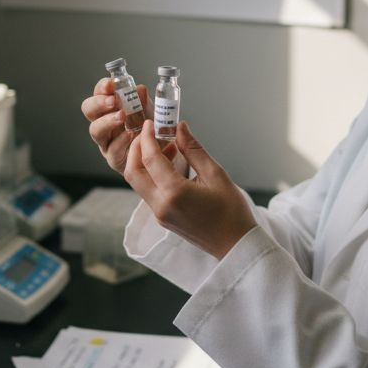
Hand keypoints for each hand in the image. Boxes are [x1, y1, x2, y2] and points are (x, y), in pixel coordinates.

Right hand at [81, 78, 176, 173]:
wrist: (159, 154)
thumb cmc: (148, 130)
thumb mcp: (149, 111)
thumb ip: (143, 101)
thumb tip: (139, 89)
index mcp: (109, 108)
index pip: (98, 93)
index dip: (101, 87)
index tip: (110, 84)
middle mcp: (103, 123)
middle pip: (89, 110)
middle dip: (98, 103)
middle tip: (112, 101)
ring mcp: (106, 141)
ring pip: (95, 131)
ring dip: (107, 121)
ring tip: (121, 116)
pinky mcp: (114, 158)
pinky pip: (112, 150)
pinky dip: (120, 141)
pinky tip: (130, 135)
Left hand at [124, 120, 256, 259]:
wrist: (235, 245)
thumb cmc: (232, 211)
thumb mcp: (216, 174)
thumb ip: (193, 149)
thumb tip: (180, 127)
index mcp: (175, 193)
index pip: (150, 158)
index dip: (146, 137)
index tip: (150, 123)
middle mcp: (161, 205)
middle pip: (132, 172)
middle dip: (136, 149)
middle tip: (148, 133)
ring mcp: (159, 214)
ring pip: (137, 183)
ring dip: (143, 162)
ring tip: (162, 147)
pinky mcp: (162, 218)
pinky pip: (147, 192)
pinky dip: (151, 175)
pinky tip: (168, 165)